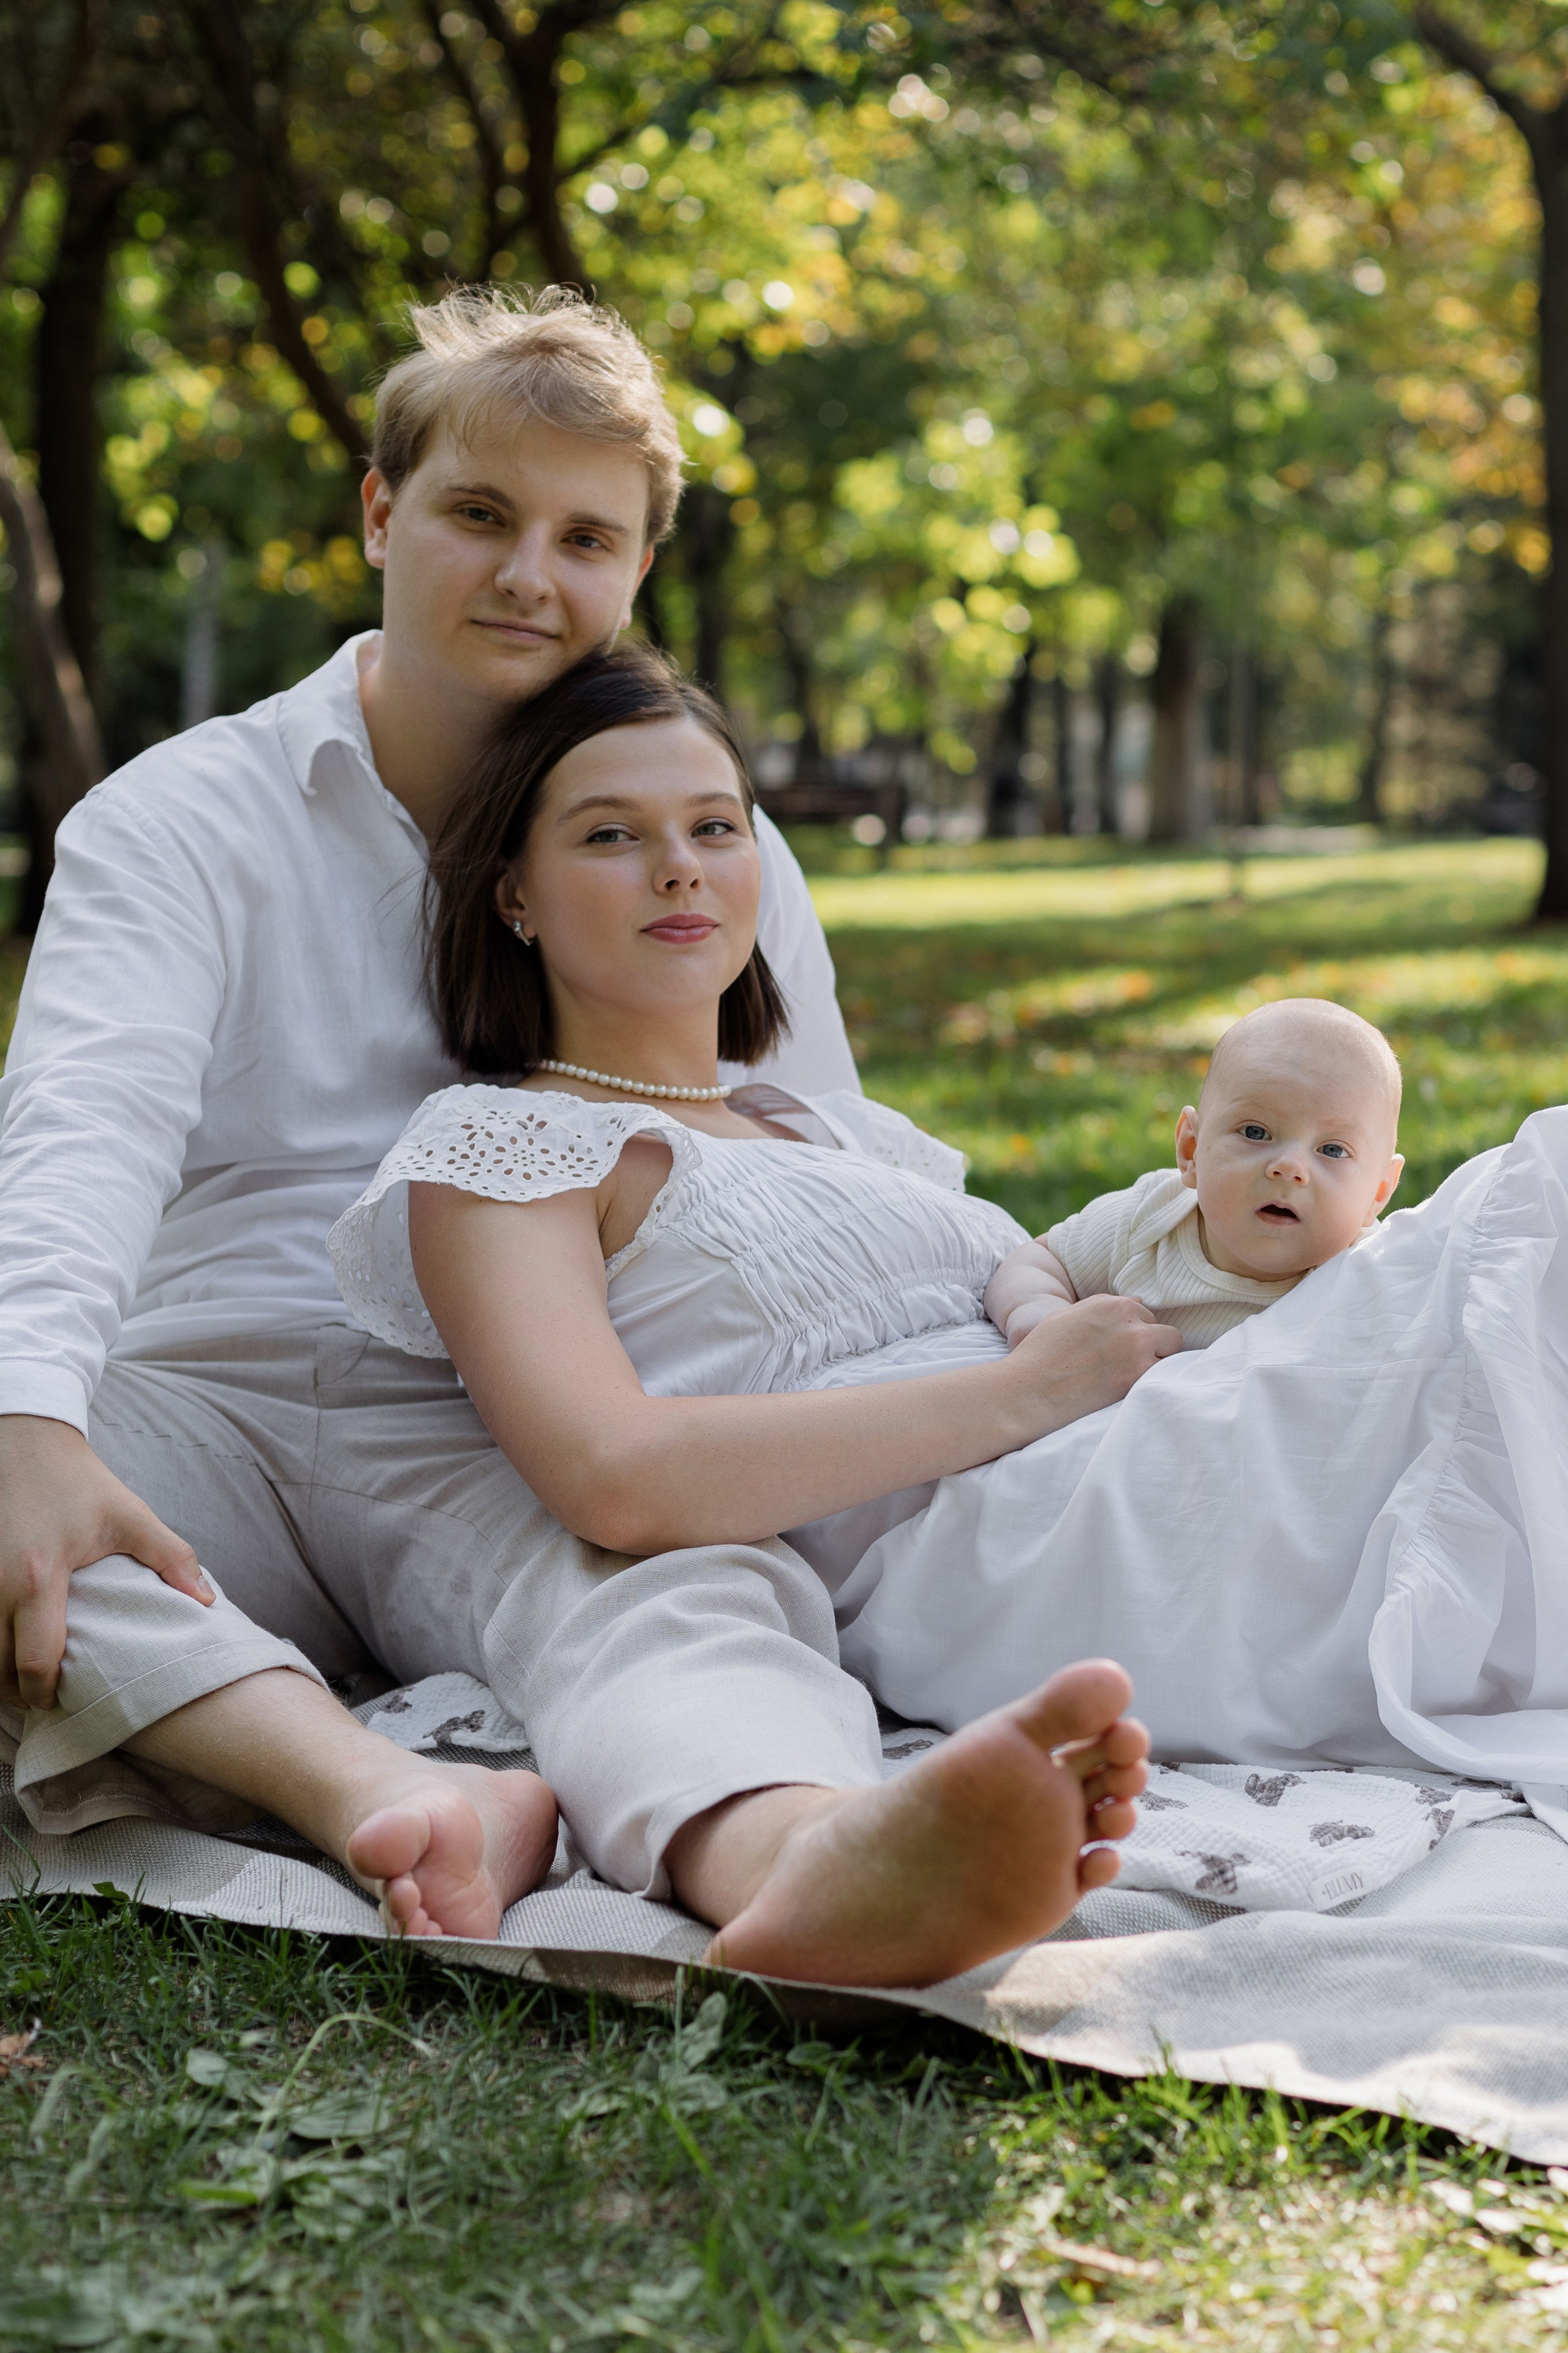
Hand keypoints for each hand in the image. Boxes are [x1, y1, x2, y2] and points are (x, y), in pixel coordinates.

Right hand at [0, 1416, 210, 1709]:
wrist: (27, 1442)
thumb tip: (207, 1601)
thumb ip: (171, 1557)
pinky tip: (4, 1646)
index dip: (46, 1692)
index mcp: (37, 1578)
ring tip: (23, 1680)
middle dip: (16, 1692)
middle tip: (43, 1699)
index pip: (35, 1660)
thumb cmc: (79, 1482)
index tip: (61, 1701)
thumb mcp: (130, 1515)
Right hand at [1002, 1294, 1181, 1441]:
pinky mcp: (1136, 1378)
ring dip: (1158, 1368)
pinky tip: (1133, 1392)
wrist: (1029, 1390)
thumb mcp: (1067, 1317)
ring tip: (1133, 1381)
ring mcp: (1136, 1350)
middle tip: (1131, 1368)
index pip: (1146, 1315)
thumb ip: (1104, 1308)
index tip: (1121, 1351)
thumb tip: (1139, 1302)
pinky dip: (1154, 1385)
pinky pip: (1163, 1379)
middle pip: (1167, 1335)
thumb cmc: (1040, 1354)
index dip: (1136, 1334)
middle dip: (1155, 1349)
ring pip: (1171, 1357)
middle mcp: (1129, 1322)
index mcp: (1112, 1304)